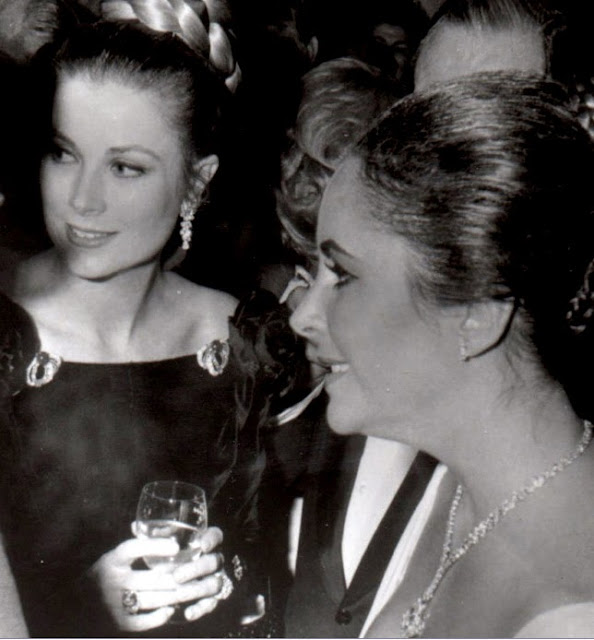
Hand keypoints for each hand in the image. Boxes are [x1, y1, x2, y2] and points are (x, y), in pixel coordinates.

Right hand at [90, 526, 224, 631]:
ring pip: (152, 599)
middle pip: (151, 578)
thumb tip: (166, 528)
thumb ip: (137, 545)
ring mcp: (115, 604)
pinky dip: (160, 616)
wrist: (79, 603)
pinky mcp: (119, 622)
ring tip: (187, 589)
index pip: (133, 549)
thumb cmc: (105, 574)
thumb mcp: (114, 557)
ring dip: (173, 595)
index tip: (175, 546)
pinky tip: (170, 609)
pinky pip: (144, 621)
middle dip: (175, 577)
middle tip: (191, 573)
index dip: (155, 546)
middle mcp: (112, 582)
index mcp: (111, 561)